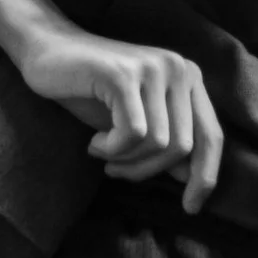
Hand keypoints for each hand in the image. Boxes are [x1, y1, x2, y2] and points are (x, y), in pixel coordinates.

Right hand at [17, 29, 223, 213]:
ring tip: (102, 151)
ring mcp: (152, 69)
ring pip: (158, 143)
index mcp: (189, 77)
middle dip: (147, 171)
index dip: (205, 176)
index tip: (191, 207)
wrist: (47, 50)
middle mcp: (178, 68)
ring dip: (125, 160)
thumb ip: (166, 142)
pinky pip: (132, 133)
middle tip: (115, 171)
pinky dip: (112, 149)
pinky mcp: (123, 76)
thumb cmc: (91, 90)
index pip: (211, 136)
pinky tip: (93, 142)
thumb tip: (192, 178)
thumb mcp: (135, 120)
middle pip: (183, 147)